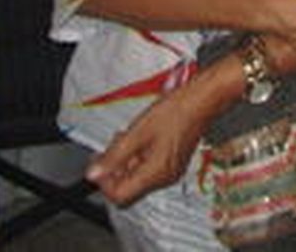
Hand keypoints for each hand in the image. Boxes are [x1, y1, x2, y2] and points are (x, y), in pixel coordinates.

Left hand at [87, 87, 212, 206]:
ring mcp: (171, 171)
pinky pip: (150, 170)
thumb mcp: (137, 132)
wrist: (202, 100)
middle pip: (129, 188)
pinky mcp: (174, 163)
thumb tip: (94, 174)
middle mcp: (165, 178)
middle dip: (115, 171)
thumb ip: (114, 156)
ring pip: (138, 178)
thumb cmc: (176, 111)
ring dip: (126, 163)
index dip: (105, 183)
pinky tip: (139, 139)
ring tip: (125, 138)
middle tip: (109, 150)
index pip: (120, 196)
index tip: (99, 164)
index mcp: (156, 174)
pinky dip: (139, 158)